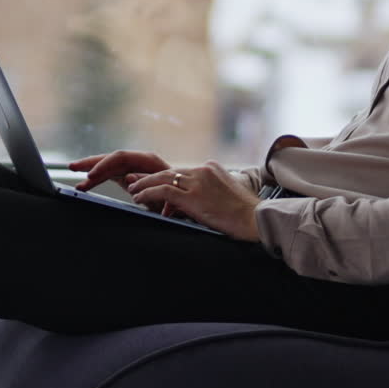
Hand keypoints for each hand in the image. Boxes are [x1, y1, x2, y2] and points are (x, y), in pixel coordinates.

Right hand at [69, 149, 169, 193]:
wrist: (187, 201)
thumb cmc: (178, 196)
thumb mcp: (165, 192)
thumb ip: (147, 182)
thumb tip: (128, 176)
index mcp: (149, 161)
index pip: (121, 157)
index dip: (104, 164)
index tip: (91, 175)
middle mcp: (140, 162)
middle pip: (111, 159)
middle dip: (91, 163)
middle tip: (72, 167)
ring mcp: (134, 169)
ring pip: (108, 167)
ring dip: (91, 173)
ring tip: (74, 178)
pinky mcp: (130, 178)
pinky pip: (110, 176)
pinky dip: (97, 181)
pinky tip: (84, 186)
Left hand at [128, 161, 260, 240]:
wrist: (255, 219)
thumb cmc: (246, 215)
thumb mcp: (226, 196)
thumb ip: (208, 194)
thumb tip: (191, 205)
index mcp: (212, 168)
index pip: (181, 171)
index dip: (163, 177)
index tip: (151, 181)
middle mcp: (203, 170)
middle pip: (169, 171)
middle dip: (149, 177)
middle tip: (134, 182)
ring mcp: (197, 182)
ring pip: (162, 178)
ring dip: (144, 185)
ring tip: (133, 191)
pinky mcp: (193, 196)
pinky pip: (163, 191)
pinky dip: (147, 193)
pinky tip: (138, 199)